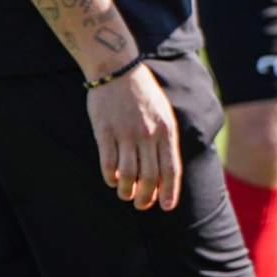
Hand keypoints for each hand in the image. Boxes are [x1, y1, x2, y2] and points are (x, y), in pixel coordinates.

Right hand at [87, 63, 181, 210]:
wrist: (118, 69)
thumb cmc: (143, 93)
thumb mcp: (164, 113)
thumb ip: (165, 140)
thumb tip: (165, 171)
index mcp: (166, 129)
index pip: (171, 168)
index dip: (170, 191)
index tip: (167, 207)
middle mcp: (148, 134)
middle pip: (150, 177)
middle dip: (147, 197)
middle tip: (142, 205)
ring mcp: (126, 134)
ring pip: (128, 175)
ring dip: (127, 191)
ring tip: (126, 195)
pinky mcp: (105, 132)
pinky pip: (108, 163)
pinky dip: (111, 177)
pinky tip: (113, 180)